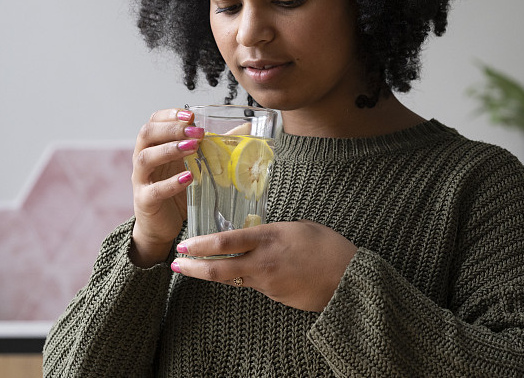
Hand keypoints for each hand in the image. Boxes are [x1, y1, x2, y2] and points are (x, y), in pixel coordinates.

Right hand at [130, 108, 203, 266]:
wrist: (163, 224)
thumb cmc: (179, 189)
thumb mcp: (197, 163)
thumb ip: (216, 145)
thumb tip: (246, 128)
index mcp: (155, 145)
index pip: (154, 121)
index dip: (170, 115)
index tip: (190, 115)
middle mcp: (144, 159)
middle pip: (147, 134)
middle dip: (172, 128)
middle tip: (196, 131)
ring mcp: (142, 180)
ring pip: (146, 158)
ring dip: (170, 149)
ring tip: (193, 147)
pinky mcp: (145, 201)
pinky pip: (154, 190)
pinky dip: (171, 183)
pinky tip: (188, 177)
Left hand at [171, 221, 357, 311]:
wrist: (348, 278)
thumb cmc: (329, 246)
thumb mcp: (300, 227)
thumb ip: (274, 232)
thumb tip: (260, 236)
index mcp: (270, 238)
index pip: (225, 241)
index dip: (200, 244)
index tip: (183, 244)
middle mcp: (263, 262)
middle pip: (218, 269)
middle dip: (192, 267)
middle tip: (176, 264)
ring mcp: (268, 283)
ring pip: (231, 279)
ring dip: (213, 275)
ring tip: (197, 269)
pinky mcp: (274, 296)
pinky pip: (254, 286)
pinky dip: (244, 279)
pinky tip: (245, 273)